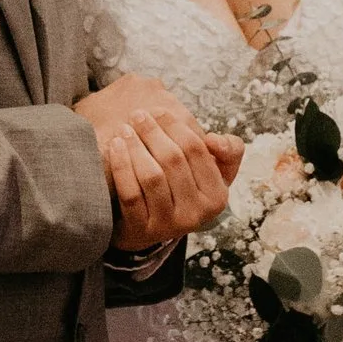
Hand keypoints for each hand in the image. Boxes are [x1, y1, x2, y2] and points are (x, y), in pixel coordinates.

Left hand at [77, 79, 232, 246]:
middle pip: (173, 160)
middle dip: (153, 132)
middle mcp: (196, 214)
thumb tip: (214, 139)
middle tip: (137, 115)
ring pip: (151, 176)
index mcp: (217, 196)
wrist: (153, 226)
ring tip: (125, 129)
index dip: (175, 126)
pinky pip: (130, 194)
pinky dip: (121, 166)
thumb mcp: (214, 172)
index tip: (158, 110)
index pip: (196, 150)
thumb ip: (227, 151)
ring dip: (136, 147)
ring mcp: (168, 225)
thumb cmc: (184, 189)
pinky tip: (115, 147)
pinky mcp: (141, 231)